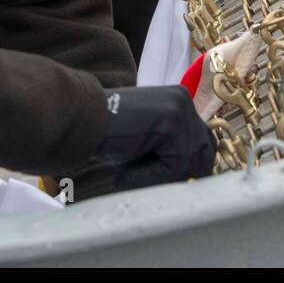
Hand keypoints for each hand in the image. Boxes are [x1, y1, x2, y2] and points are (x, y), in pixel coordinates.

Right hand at [93, 85, 215, 189]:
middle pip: (204, 150)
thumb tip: (194, 174)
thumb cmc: (106, 134)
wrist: (79, 120)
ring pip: (189, 160)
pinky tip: (125, 172)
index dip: (191, 166)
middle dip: (183, 173)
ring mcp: (179, 108)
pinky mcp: (171, 121)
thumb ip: (170, 147)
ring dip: (161, 177)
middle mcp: (183, 101)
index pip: (203, 140)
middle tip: (148, 181)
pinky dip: (150, 176)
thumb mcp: (147, 140)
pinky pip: (175, 164)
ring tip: (129, 174)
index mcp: (179, 101)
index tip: (169, 181)